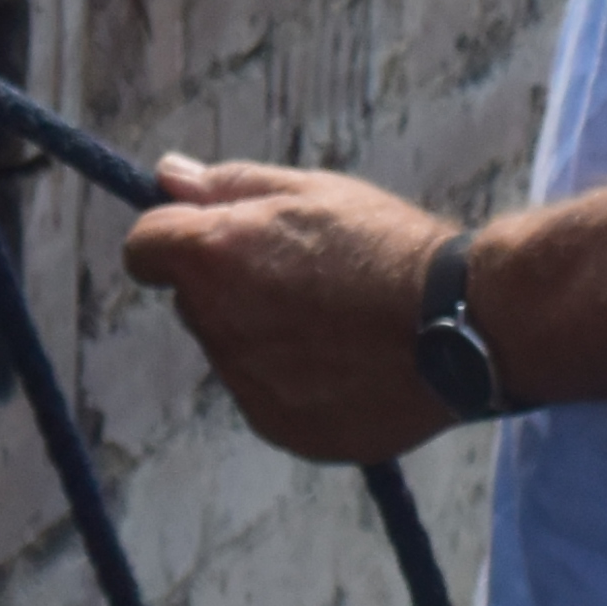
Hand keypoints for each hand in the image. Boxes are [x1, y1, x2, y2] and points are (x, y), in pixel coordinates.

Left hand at [121, 156, 463, 462]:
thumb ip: (228, 186)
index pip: (143, 248)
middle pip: (193, 302)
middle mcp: (219, 325)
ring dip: (261, 333)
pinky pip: (266, 396)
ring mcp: (248, 384)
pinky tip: (347, 360)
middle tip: (301, 275)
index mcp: (215, 257)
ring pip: (231, 350)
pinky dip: (293, 380)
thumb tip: (166, 178)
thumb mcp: (310, 191)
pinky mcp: (281, 427)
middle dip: (227, 286)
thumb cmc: (387, 244)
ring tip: (337, 319)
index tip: (207, 237)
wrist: (462, 324)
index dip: (172, 237)